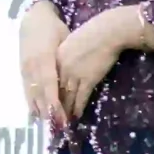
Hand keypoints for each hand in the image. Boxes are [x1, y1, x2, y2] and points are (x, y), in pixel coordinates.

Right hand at [19, 0, 68, 127]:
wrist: (33, 18)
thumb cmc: (54, 28)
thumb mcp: (64, 40)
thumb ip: (67, 60)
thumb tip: (75, 77)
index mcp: (44, 58)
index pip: (49, 86)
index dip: (54, 104)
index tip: (62, 118)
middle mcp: (32, 66)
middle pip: (40, 94)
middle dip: (49, 112)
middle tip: (60, 128)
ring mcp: (25, 69)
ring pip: (31, 95)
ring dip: (41, 111)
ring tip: (51, 125)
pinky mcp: (22, 71)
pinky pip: (27, 91)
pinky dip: (32, 103)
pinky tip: (38, 114)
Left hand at [56, 6, 153, 120]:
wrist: (107, 32)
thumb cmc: (92, 34)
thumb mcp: (71, 43)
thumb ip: (64, 57)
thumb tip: (64, 71)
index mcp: (56, 58)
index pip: (49, 81)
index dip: (48, 95)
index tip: (46, 104)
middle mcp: (62, 68)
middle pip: (56, 92)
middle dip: (55, 107)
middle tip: (54, 119)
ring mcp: (74, 74)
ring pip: (67, 97)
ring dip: (66, 111)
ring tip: (65, 122)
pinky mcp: (88, 79)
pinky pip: (81, 98)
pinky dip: (78, 108)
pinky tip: (77, 115)